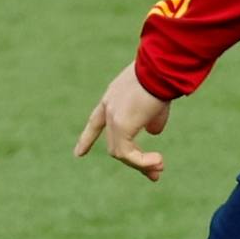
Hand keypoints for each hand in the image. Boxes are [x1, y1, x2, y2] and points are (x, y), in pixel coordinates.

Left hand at [74, 62, 170, 182]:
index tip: (78, 154)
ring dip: (141, 164)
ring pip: (120, 152)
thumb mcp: (155, 99)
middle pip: (114, 143)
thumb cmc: (162, 78)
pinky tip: (158, 161)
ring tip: (160, 167)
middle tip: (155, 171)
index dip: (88, 138)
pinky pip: (129, 154)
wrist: (161, 66)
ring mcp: (113, 117)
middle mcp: (108, 107)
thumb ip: (151, 118)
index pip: (96, 121)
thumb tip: (152, 133)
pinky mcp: (121, 126)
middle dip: (135, 160)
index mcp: (113, 96)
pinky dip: (143, 162)